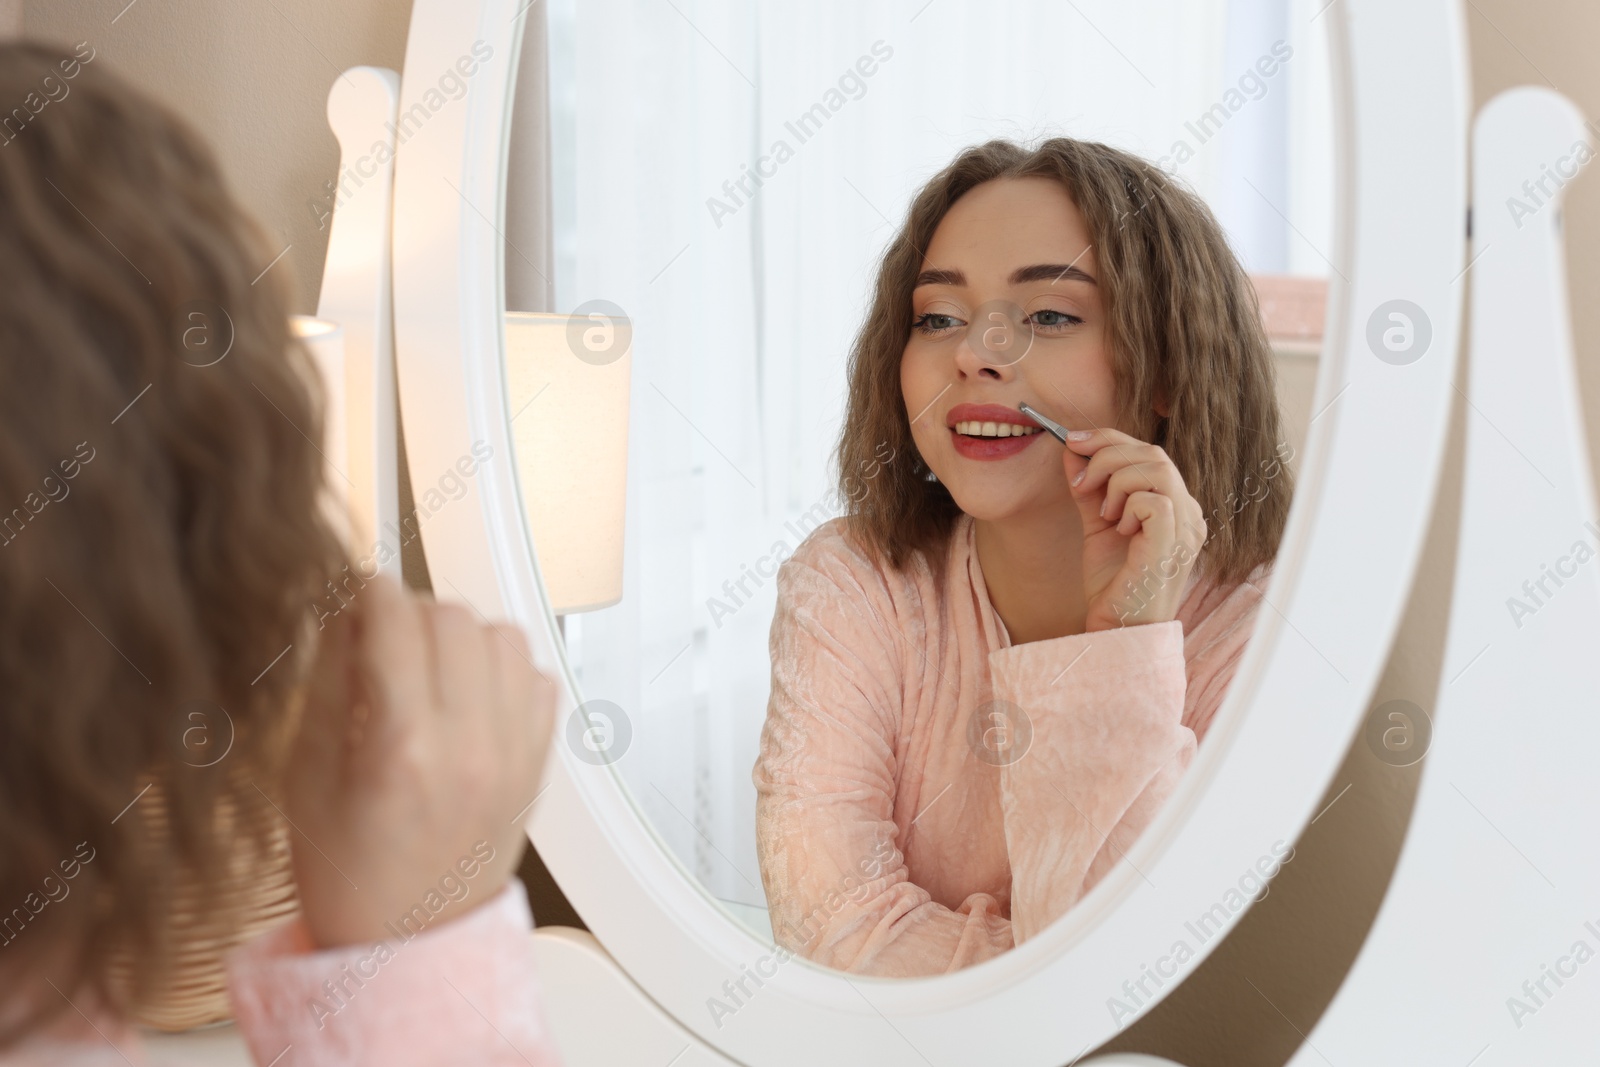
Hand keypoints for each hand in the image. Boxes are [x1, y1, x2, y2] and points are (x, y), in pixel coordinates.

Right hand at [284, 573, 556, 947]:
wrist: (408, 944)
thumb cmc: (348, 875)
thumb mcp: (306, 778)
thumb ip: (328, 684)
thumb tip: (345, 612)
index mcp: (404, 750)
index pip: (397, 622)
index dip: (368, 593)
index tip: (354, 594)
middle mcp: (472, 745)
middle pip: (454, 617)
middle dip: (411, 612)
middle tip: (383, 638)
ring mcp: (514, 754)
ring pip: (503, 636)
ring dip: (462, 635)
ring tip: (428, 666)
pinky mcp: (538, 762)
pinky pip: (536, 677)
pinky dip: (502, 670)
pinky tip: (467, 695)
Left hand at [1061, 428, 1206, 631]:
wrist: (1115, 627)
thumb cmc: (1112, 584)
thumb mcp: (1096, 525)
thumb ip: (1089, 489)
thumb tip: (1071, 451)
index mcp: (1174, 506)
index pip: (1149, 454)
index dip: (1110, 440)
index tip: (1073, 442)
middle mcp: (1188, 513)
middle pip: (1152, 454)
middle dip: (1106, 455)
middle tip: (1079, 480)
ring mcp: (1186, 527)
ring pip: (1155, 469)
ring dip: (1115, 480)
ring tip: (1101, 512)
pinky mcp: (1174, 542)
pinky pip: (1153, 499)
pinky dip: (1127, 505)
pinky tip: (1116, 528)